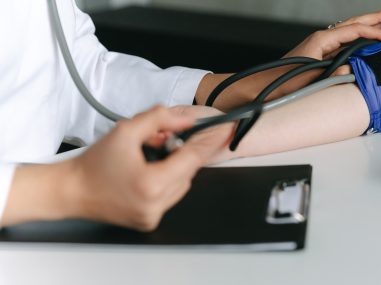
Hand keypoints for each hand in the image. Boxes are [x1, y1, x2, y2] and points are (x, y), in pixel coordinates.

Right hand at [68, 106, 232, 230]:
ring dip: (174, 169)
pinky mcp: (149, 221)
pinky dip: (166, 183)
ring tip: (148, 160)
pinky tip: (146, 175)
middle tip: (161, 143)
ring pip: (182, 185)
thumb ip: (159, 119)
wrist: (71, 191)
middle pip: (188, 172)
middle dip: (180, 154)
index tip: (223, 130)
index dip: (208, 141)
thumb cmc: (94, 164)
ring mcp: (153, 216)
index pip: (192, 159)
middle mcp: (156, 204)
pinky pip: (170, 197)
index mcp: (152, 184)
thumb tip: (186, 120)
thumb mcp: (126, 131)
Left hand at [285, 8, 380, 74]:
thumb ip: (333, 74)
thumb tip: (351, 69)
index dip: (376, 32)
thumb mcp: (312, 78)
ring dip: (367, 25)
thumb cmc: (284, 81)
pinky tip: (365, 40)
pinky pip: (344, 40)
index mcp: (321, 39)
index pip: (355, 31)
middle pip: (353, 23)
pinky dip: (358, 37)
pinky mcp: (320, 52)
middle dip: (374, 17)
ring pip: (349, 30)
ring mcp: (321, 44)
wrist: (266, 85)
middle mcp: (322, 38)